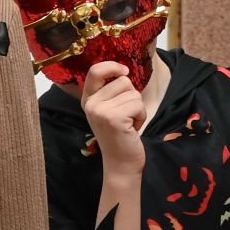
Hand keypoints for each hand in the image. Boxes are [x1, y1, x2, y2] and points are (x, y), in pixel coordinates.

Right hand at [80, 60, 146, 177]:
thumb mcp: (109, 110)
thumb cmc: (120, 135)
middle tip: (126, 116)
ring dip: (138, 108)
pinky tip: (133, 129)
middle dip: (132, 96)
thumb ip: (111, 92)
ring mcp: (100, 111)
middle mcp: (91, 104)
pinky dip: (141, 116)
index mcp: (88, 100)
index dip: (112, 66)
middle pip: (122, 81)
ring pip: (133, 93)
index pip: (95, 71)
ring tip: (129, 123)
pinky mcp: (114, 118)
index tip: (124, 71)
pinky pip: (138, 104)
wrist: (121, 163)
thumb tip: (124, 72)